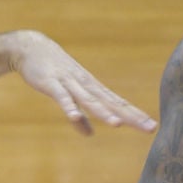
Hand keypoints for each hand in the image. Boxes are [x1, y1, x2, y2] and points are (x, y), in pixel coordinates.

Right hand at [11, 32, 156, 136]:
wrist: (30, 48)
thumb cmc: (53, 72)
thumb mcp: (69, 96)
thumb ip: (79, 118)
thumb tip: (90, 134)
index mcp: (93, 88)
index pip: (118, 104)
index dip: (135, 115)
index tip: (152, 126)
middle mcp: (87, 85)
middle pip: (111, 103)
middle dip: (130, 116)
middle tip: (150, 127)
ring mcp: (70, 83)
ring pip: (90, 100)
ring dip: (103, 112)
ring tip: (117, 125)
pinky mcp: (52, 84)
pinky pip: (62, 98)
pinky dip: (69, 107)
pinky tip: (76, 118)